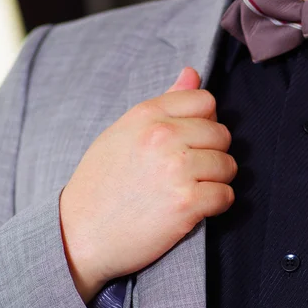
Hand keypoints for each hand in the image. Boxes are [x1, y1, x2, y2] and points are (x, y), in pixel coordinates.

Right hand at [59, 68, 236, 302]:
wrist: (79, 235)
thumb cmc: (102, 182)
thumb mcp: (124, 132)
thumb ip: (164, 103)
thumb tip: (193, 72)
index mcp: (148, 114)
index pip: (206, 101)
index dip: (205, 121)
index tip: (192, 140)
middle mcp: (164, 136)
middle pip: (222, 134)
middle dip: (213, 152)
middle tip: (191, 171)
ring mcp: (177, 169)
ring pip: (228, 165)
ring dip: (217, 180)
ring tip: (191, 189)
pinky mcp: (187, 203)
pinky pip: (226, 195)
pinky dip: (218, 204)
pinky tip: (197, 208)